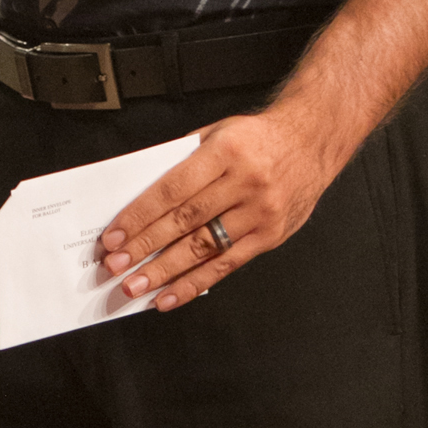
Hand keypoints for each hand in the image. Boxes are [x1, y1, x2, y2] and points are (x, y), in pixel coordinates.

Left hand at [96, 105, 334, 311]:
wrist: (312, 141)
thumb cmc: (260, 137)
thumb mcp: (218, 132)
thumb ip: (184, 160)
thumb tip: (143, 195)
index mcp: (225, 152)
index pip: (173, 189)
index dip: (140, 216)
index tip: (115, 235)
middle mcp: (244, 183)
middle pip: (185, 221)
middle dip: (145, 247)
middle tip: (116, 266)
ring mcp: (260, 212)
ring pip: (204, 248)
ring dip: (165, 272)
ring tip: (137, 287)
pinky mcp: (270, 236)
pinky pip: (227, 265)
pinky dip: (196, 283)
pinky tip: (172, 295)